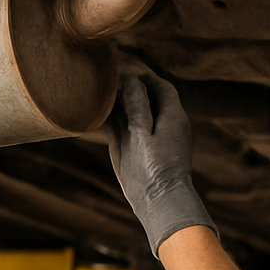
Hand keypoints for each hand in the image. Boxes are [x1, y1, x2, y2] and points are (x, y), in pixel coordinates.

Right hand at [107, 71, 215, 254]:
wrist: (158, 203)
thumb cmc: (155, 169)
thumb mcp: (143, 133)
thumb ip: (137, 105)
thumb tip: (131, 79)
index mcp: (172, 116)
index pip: (160, 86)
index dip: (143, 75)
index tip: (124, 66)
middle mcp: (163, 124)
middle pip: (146, 96)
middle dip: (129, 86)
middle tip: (107, 76)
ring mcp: (148, 138)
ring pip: (133, 112)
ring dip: (118, 102)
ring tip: (99, 91)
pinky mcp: (135, 151)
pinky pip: (122, 128)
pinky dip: (112, 119)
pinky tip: (97, 114)